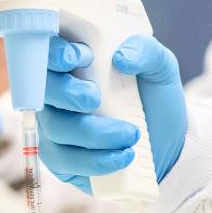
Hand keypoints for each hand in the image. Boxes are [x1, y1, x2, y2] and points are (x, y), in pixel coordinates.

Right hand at [38, 35, 186, 193]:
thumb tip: (121, 57)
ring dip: (94, 133)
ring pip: (57, 128)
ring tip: (131, 135)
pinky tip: (123, 157)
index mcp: (77, 63)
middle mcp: (59, 94)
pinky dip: (95, 160)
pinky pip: (65, 161)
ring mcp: (56, 126)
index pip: (49, 51)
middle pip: (43, 90)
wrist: (168, 144)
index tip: (75, 59)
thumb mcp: (162, 68)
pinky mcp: (61, 159)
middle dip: (66, 93)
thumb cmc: (155, 99)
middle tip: (95, 99)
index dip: (53, 53)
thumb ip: (146, 51)